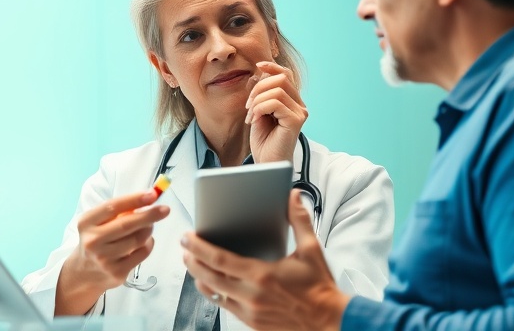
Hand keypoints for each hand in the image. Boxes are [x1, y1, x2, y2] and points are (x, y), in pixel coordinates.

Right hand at [56, 190, 169, 314]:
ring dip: (148, 230)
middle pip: (127, 224)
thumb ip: (120, 211)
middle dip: (149, 215)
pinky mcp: (117, 272)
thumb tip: (149, 197)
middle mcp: (93, 241)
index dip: (134, 199)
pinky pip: (142, 253)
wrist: (85, 273)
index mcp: (87, 222)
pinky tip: (145, 241)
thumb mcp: (98, 222)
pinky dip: (148, 244)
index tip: (152, 194)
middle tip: (165, 209)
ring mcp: (104, 258)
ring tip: (149, 226)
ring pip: (137, 240)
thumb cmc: (97, 240)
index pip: (113, 206)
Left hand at [181, 189, 348, 330]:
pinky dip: (216, 294)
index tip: (187, 237)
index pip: (220, 260)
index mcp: (262, 274)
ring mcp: (250, 312)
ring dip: (200, 278)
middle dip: (193, 261)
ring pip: (214, 294)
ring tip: (193, 264)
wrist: (330, 321)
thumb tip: (293, 195)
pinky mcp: (253, 323)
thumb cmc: (320, 286)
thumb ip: (299, 220)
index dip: (199, 248)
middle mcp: (252, 295)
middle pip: (210, 277)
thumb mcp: (311, 250)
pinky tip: (213, 285)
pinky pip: (226, 307)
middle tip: (184, 248)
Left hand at [246, 61, 307, 163]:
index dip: (272, 67)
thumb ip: (260, 93)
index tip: (257, 66)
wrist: (267, 163)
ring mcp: (300, 112)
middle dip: (259, 88)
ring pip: (277, 90)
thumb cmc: (263, 140)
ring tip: (250, 116)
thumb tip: (257, 72)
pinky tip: (254, 120)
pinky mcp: (296, 120)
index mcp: (292, 101)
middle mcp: (300, 105)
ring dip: (257, 101)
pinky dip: (260, 108)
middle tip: (247, 106)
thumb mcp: (258, 111)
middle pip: (281, 78)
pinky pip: (275, 102)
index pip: (286, 74)